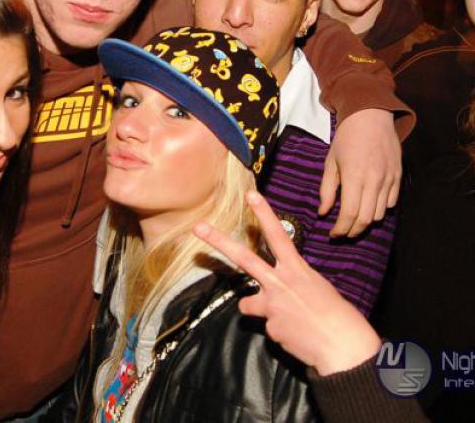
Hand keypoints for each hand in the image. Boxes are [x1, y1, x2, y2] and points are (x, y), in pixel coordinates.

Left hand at [194, 191, 380, 375]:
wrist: (344, 347)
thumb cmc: (337, 316)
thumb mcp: (316, 288)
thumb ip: (293, 281)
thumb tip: (280, 286)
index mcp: (297, 269)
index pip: (277, 235)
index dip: (264, 214)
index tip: (250, 194)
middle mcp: (280, 283)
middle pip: (243, 258)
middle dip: (218, 241)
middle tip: (197, 226)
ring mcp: (272, 305)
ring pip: (246, 304)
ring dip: (256, 308)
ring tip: (287, 321)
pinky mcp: (271, 328)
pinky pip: (269, 328)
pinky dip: (281, 332)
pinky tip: (297, 337)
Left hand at [319, 108, 400, 236]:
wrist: (371, 117)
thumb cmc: (346, 139)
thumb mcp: (330, 162)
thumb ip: (327, 189)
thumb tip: (323, 212)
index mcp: (354, 176)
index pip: (350, 214)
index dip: (341, 229)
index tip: (332, 234)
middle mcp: (374, 180)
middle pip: (366, 219)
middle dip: (353, 231)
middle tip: (342, 232)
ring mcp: (389, 179)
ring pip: (380, 214)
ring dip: (366, 222)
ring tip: (353, 220)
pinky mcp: (399, 176)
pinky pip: (391, 203)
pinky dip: (379, 210)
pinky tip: (368, 205)